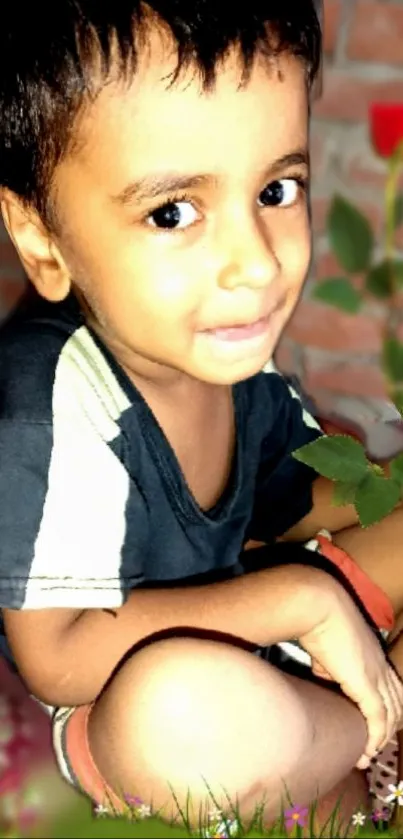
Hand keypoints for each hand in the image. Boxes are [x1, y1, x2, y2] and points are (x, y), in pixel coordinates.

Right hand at [298, 583, 402, 768]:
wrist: (318, 607)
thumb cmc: (318, 622)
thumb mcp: (326, 651)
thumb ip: (329, 668)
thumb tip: (323, 679)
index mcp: (374, 658)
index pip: (392, 690)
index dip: (387, 711)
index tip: (375, 729)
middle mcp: (381, 668)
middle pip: (397, 705)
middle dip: (388, 728)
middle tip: (373, 746)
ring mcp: (377, 676)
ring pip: (392, 715)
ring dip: (382, 737)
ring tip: (368, 753)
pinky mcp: (366, 685)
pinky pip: (378, 719)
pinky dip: (375, 737)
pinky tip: (368, 750)